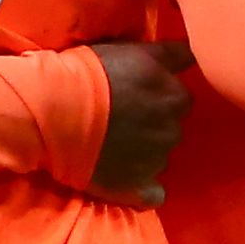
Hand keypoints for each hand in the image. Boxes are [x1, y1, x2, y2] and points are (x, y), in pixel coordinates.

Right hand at [82, 39, 186, 203]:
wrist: (51, 114)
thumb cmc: (85, 74)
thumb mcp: (131, 49)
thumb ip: (169, 55)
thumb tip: (193, 54)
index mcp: (172, 93)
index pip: (180, 96)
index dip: (160, 95)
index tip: (140, 95)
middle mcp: (172, 126)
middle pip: (171, 126)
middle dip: (152, 123)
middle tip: (119, 119)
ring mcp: (158, 159)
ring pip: (161, 156)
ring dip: (144, 152)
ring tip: (111, 146)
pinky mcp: (139, 186)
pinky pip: (152, 194)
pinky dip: (141, 188)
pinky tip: (123, 180)